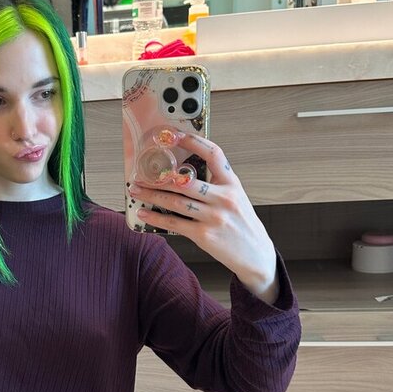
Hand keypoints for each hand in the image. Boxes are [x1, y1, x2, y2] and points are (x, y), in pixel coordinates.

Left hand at [129, 132, 278, 300]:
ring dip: (152, 195)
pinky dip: (156, 217)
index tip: (175, 135)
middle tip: (140, 174)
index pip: (214, 154)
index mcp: (232, 183)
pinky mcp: (204, 235)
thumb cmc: (242, 224)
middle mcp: (224, 198)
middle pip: (185, 181)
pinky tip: (144, 212)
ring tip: (136, 190)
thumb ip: (216, 185)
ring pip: (176, 201)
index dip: (193, 142)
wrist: (256, 255)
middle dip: (158, 177)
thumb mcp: (236, 197)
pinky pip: (174, 223)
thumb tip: (183, 175)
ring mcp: (214, 217)